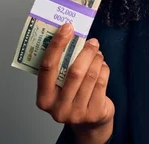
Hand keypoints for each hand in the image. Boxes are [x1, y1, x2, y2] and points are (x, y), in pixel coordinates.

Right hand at [36, 23, 114, 143]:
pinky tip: (103, 66)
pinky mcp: (94, 113)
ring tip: (98, 53)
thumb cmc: (74, 96)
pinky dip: (104, 70)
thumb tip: (71, 35)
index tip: (67, 27)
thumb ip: (62, 67)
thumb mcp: (61, 85)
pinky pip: (102, 83)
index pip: (47, 67)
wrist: (90, 122)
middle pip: (74, 71)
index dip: (57, 45)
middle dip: (85, 52)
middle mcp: (58, 108)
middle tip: (93, 41)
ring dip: (97, 60)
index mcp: (44, 98)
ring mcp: (76, 113)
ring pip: (90, 76)